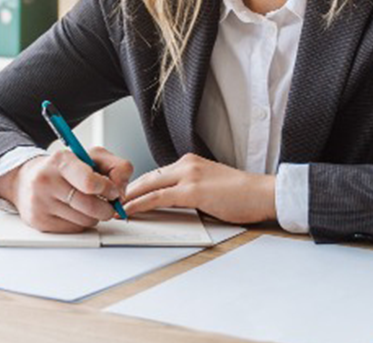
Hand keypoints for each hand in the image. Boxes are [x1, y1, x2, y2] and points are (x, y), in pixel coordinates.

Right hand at [0, 147, 134, 232]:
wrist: (26, 180)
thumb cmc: (63, 169)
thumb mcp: (91, 157)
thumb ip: (116, 167)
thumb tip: (122, 190)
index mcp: (61, 160)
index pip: (90, 182)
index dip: (108, 190)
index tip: (113, 191)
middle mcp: (46, 180)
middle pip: (91, 207)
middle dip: (106, 208)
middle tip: (106, 203)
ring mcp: (40, 203)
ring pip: (86, 221)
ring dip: (93, 216)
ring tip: (85, 204)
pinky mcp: (39, 221)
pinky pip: (74, 229)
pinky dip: (80, 223)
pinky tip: (72, 211)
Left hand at [121, 153, 276, 224]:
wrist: (262, 193)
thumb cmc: (242, 195)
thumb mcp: (210, 186)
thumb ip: (189, 189)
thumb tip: (171, 202)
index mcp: (190, 162)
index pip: (156, 173)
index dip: (137, 186)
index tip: (123, 196)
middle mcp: (186, 164)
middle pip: (147, 177)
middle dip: (126, 190)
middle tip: (109, 201)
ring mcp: (188, 176)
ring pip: (148, 185)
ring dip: (129, 198)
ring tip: (113, 208)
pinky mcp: (192, 191)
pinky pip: (158, 197)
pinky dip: (140, 204)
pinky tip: (129, 210)